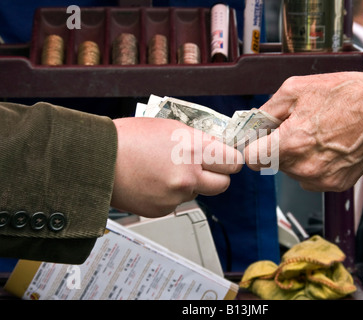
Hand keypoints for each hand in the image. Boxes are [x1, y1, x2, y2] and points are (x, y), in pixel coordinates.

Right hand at [111, 117, 242, 217]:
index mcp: (192, 149)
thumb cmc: (128, 138)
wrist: (98, 159)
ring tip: (165, 170)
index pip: (232, 162)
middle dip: (217, 175)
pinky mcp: (162, 209)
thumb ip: (197, 139)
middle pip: (223, 184)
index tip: (225, 159)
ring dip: (189, 184)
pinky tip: (153, 181)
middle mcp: (188, 175)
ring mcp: (175, 196)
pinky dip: (169, 194)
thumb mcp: (170, 127)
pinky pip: (176, 202)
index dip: (229, 160)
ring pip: (197, 192)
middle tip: (205, 168)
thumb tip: (215, 148)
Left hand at [245, 68, 362, 191]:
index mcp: (291, 144)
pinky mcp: (336, 184)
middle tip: (295, 127)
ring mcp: (321, 179)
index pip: (252, 159)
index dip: (253, 146)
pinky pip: (311, 178)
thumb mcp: (295, 89)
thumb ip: (266, 111)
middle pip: (272, 164)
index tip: (259, 139)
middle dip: (277, 147)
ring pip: (292, 171)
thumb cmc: (344, 94)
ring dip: (296, 156)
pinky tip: (326, 146)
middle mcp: (304, 167)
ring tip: (315, 134)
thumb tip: (253, 124)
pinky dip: (313, 164)